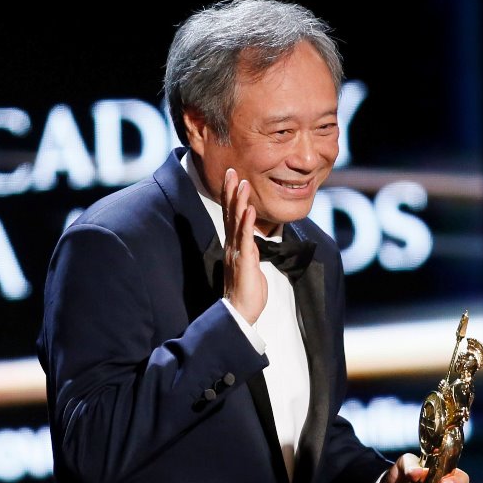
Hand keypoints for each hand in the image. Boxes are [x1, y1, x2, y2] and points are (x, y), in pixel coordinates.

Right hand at [221, 168, 266, 324]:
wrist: (241, 312)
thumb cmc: (246, 291)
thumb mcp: (250, 265)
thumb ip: (249, 250)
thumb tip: (252, 241)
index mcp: (234, 245)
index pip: (231, 216)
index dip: (231, 197)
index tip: (233, 178)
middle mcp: (232, 245)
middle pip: (230, 213)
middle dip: (230, 191)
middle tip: (231, 170)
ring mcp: (236, 251)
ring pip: (236, 222)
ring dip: (239, 201)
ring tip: (241, 183)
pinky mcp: (243, 260)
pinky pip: (245, 238)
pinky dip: (247, 222)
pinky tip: (248, 209)